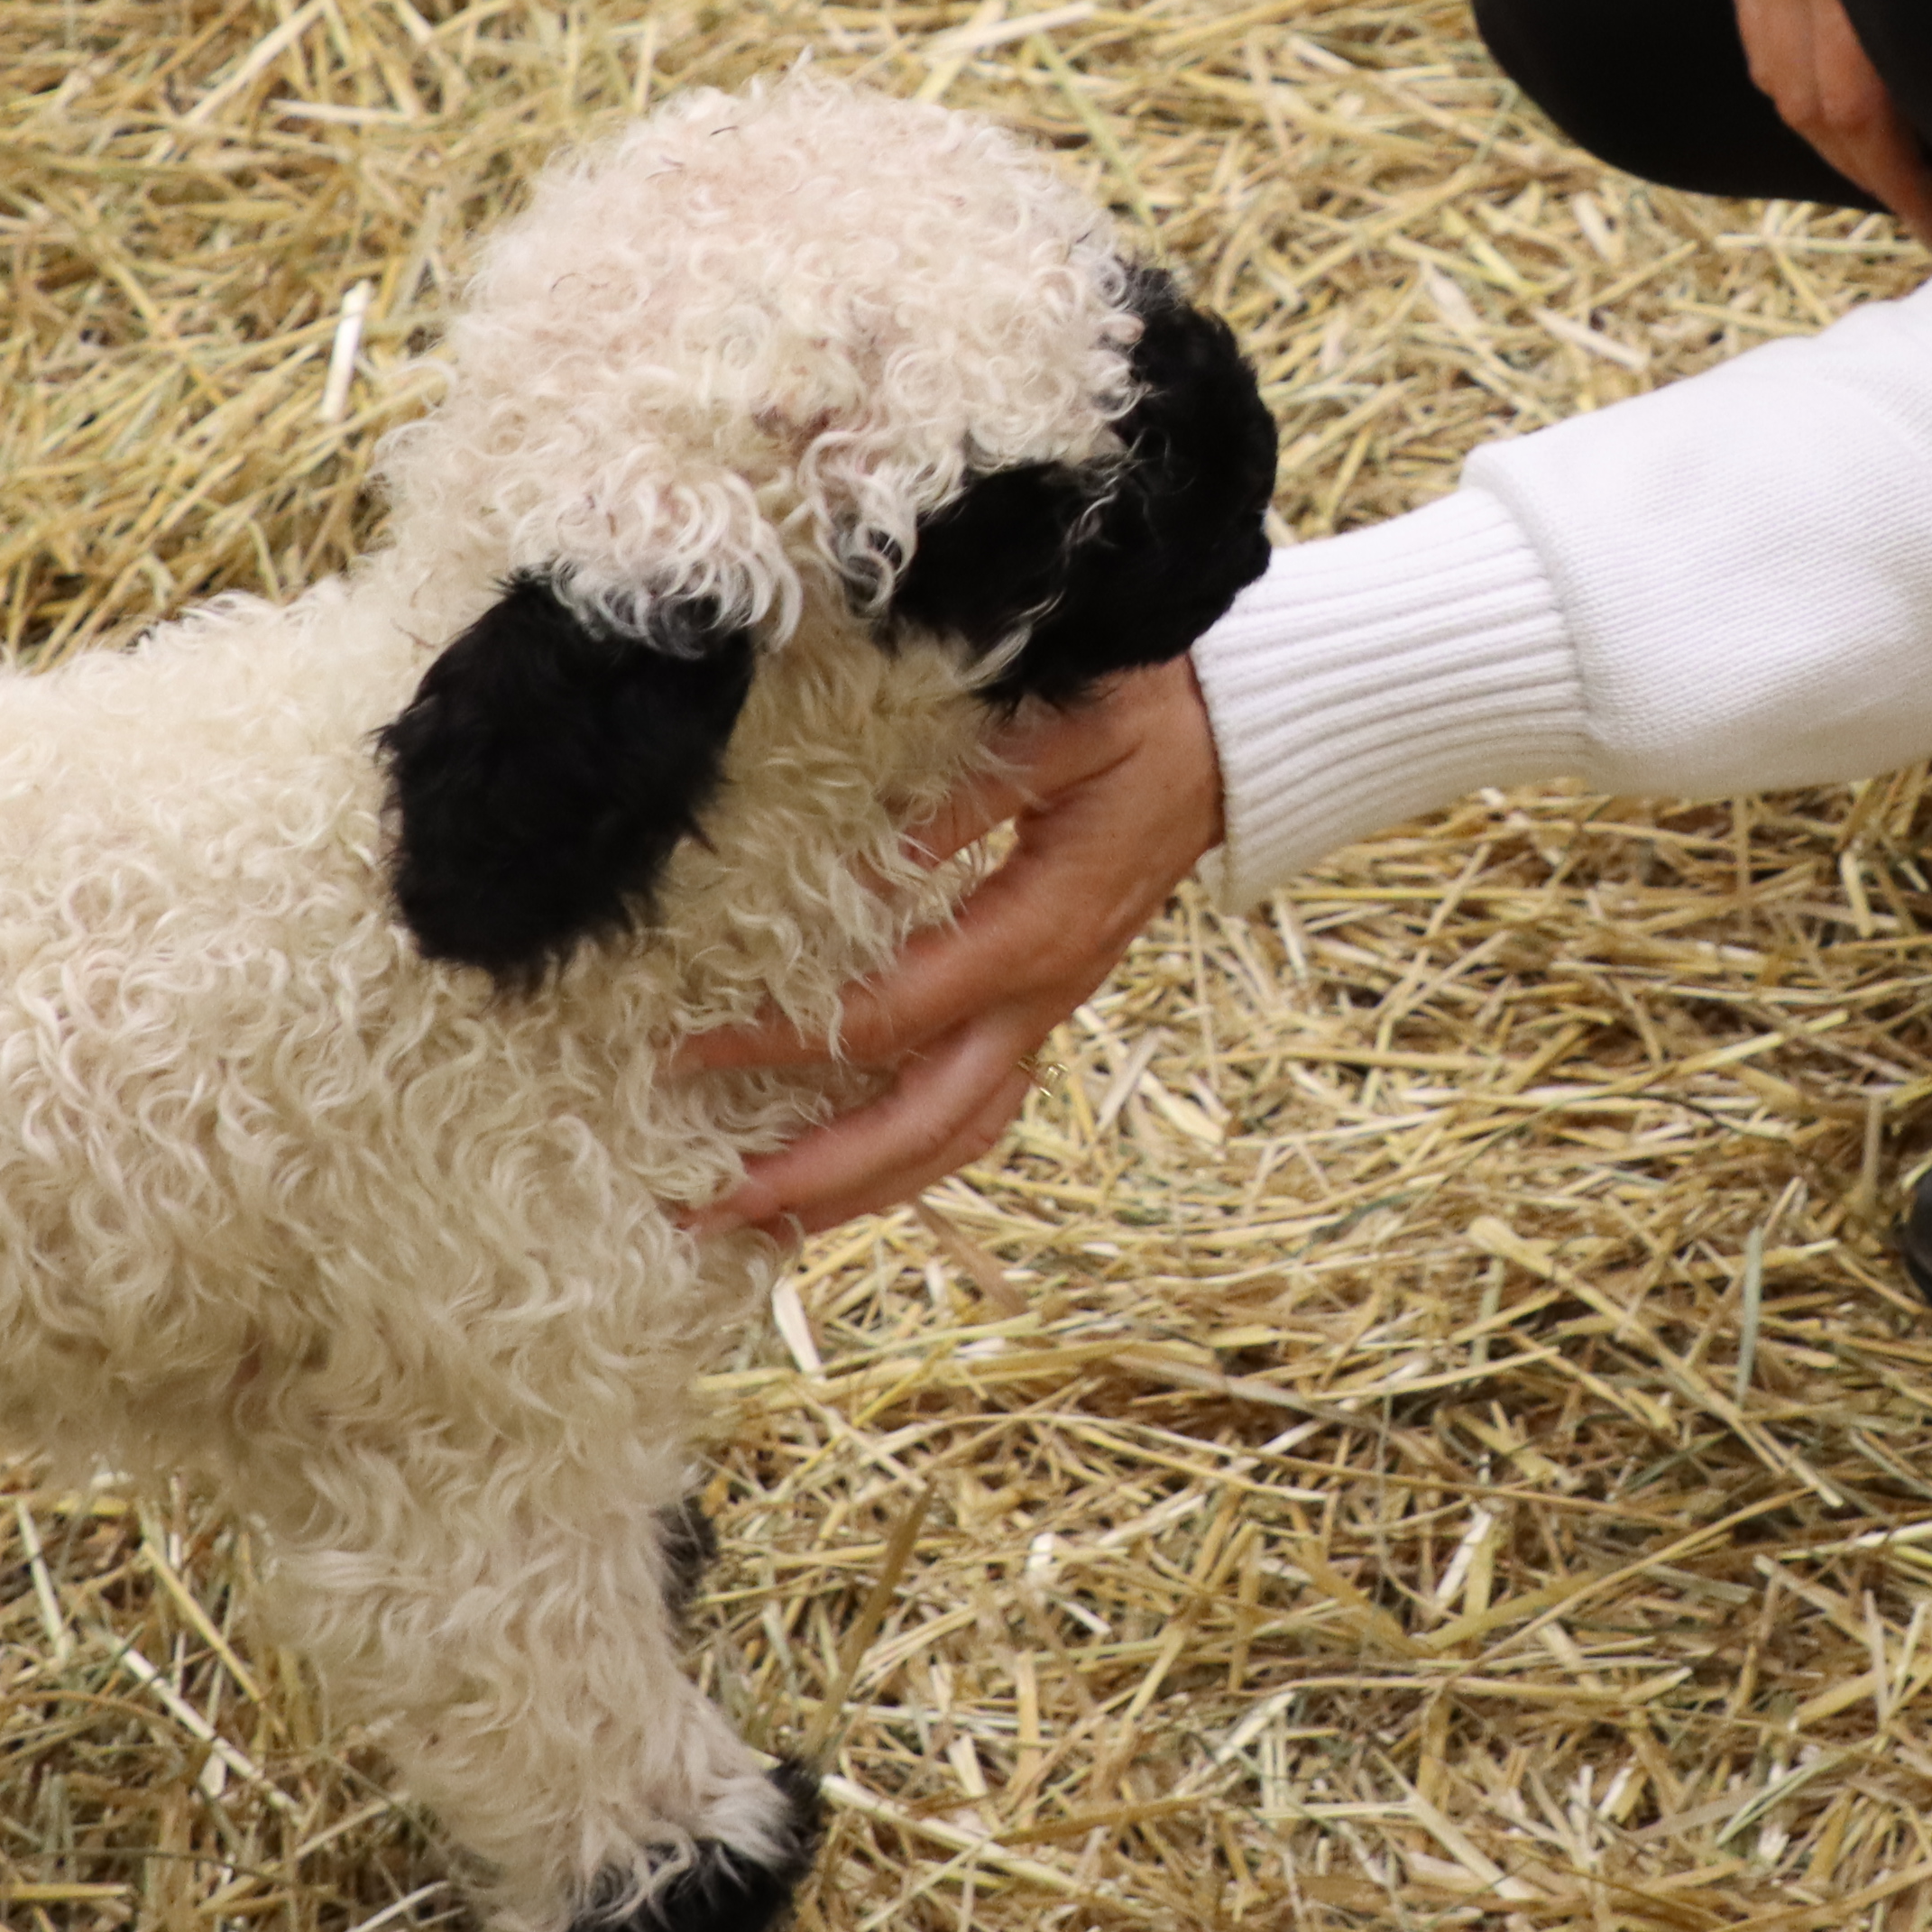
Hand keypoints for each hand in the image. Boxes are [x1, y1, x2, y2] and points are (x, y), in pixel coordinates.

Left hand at [680, 654, 1218, 1236]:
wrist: (1243, 734)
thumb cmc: (1151, 711)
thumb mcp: (1057, 728)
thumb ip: (958, 799)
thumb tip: (859, 874)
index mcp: (1040, 931)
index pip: (892, 1017)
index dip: (786, 1042)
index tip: (688, 1048)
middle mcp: (1046, 993)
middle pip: (928, 1125)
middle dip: (819, 1177)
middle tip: (709, 1205)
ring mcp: (1051, 1006)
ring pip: (959, 1135)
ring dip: (864, 1188)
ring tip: (766, 1219)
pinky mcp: (1047, 999)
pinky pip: (977, 1104)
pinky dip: (910, 1152)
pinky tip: (847, 1163)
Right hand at [1711, 0, 1931, 237]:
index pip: (1860, 102)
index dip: (1898, 176)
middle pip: (1817, 104)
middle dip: (1871, 175)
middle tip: (1924, 215)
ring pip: (1779, 81)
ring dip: (1831, 143)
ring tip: (1885, 176)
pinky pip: (1759, 38)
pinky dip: (1794, 90)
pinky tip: (1835, 110)